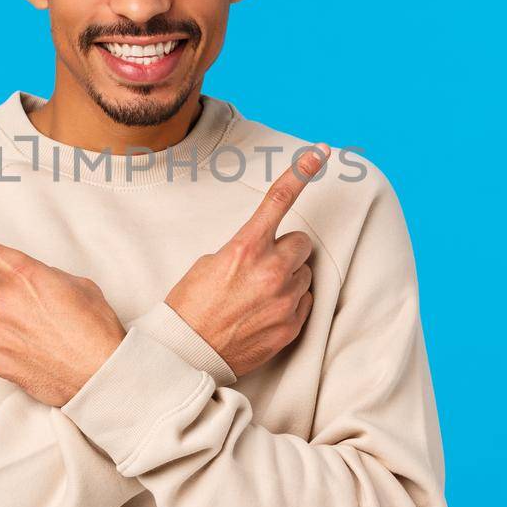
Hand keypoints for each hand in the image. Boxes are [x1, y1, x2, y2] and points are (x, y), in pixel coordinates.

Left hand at [0, 207, 124, 406]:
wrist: (105, 373)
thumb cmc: (97, 327)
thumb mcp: (78, 285)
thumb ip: (45, 277)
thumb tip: (33, 289)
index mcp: (24, 273)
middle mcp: (3, 300)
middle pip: (0, 294)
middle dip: (21, 302)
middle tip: (53, 318)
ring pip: (1, 324)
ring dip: (22, 330)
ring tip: (54, 341)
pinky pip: (0, 351)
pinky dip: (18, 354)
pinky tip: (42, 358)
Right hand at [164, 143, 329, 379]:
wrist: (187, 354)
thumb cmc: (191, 306)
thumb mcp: (209, 263)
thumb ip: (244, 251)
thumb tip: (266, 252)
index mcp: (246, 248)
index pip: (279, 200)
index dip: (302, 171)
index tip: (320, 152)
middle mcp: (271, 272)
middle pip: (301, 244)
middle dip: (286, 250)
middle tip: (262, 265)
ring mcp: (284, 302)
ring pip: (304, 275)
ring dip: (288, 278)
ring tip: (258, 295)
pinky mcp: (291, 327)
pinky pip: (305, 303)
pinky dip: (289, 304)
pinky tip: (263, 313)